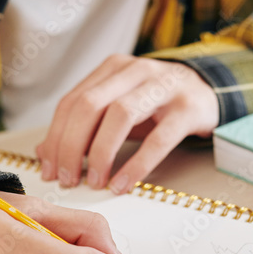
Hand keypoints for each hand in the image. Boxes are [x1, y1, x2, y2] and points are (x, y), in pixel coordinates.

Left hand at [35, 55, 218, 193]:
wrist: (207, 94)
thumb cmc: (157, 106)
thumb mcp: (117, 110)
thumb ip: (83, 128)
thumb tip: (45, 153)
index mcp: (113, 69)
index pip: (73, 101)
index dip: (56, 138)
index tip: (48, 169)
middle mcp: (135, 71)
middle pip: (90, 105)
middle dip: (71, 146)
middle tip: (68, 178)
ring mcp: (164, 86)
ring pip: (120, 114)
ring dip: (101, 153)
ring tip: (94, 182)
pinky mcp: (188, 108)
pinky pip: (158, 140)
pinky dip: (136, 165)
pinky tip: (122, 184)